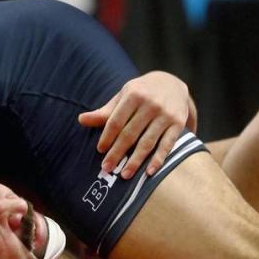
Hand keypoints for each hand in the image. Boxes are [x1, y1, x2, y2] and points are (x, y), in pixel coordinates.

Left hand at [77, 71, 196, 178]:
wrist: (172, 83)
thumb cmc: (141, 93)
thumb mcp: (123, 96)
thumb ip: (105, 112)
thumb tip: (81, 120)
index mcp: (134, 95)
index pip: (116, 120)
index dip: (107, 137)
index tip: (100, 151)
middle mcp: (151, 104)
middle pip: (130, 134)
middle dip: (117, 153)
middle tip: (106, 169)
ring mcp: (165, 115)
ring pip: (147, 142)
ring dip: (135, 160)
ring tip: (124, 175)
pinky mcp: (178, 124)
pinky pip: (167, 145)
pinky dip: (158, 159)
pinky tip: (149, 172)